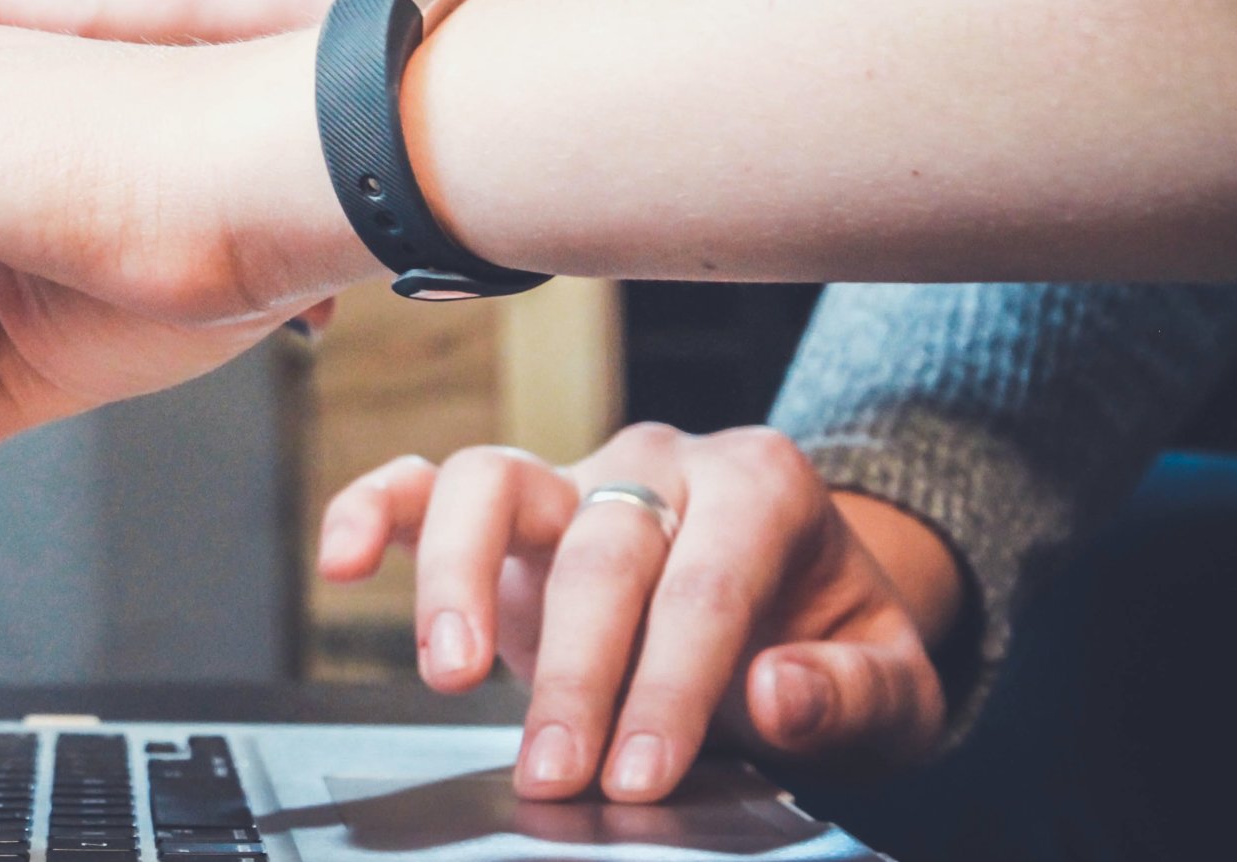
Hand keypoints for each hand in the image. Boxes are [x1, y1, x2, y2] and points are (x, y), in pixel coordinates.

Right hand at [317, 424, 954, 802]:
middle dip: (576, 671)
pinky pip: (425, 483)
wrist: (798, 613)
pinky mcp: (508, 509)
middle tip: (558, 771)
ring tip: (449, 675)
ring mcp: (574, 476)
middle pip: (602, 549)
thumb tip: (776, 689)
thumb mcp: (893, 687)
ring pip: (493, 482)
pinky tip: (343, 562)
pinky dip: (374, 510)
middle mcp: (659, 463)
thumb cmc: (830, 646)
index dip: (672, 683)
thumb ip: (848, 692)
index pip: (707, 584)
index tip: (645, 772)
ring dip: (458, 578)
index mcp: (762, 486)